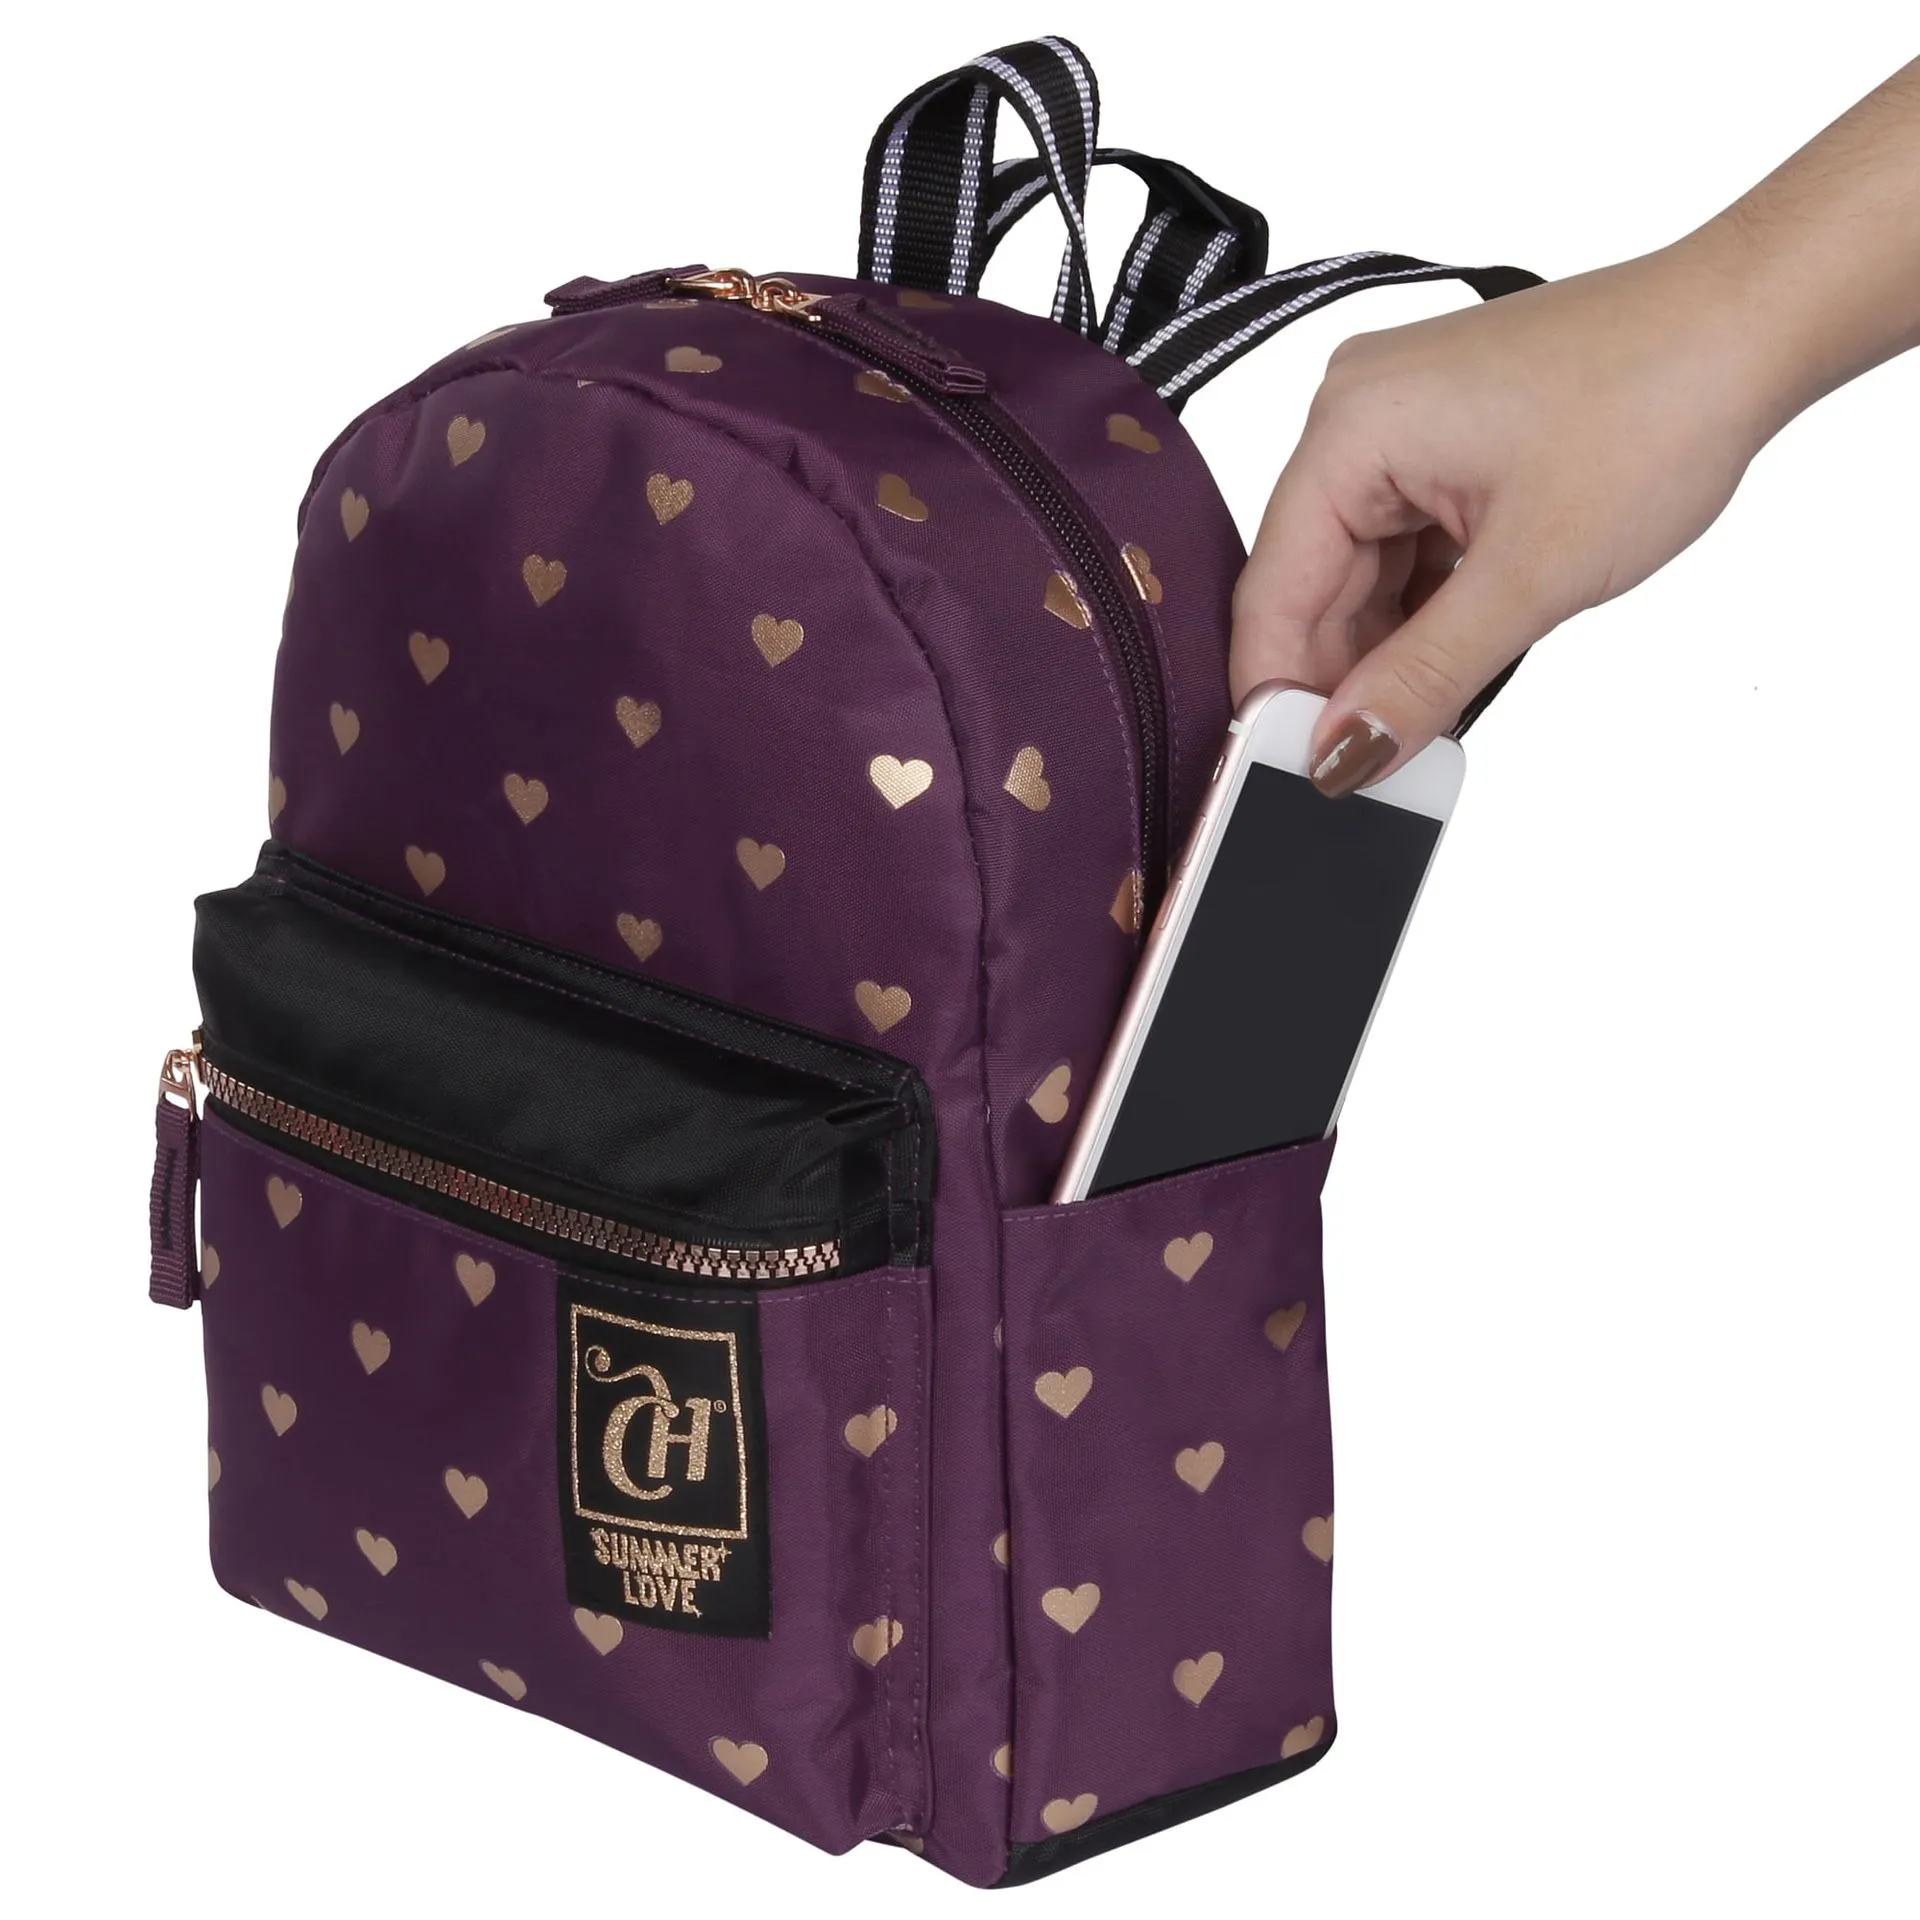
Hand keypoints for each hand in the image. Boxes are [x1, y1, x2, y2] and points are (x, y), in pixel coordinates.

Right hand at [1229, 238, 1776, 793]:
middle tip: (1367, 764)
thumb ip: (1424, 677)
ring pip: (1360, 573)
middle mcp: (1358, 415)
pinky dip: (1424, 609)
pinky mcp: (1442, 439)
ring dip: (1389, 648)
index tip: (1287, 770)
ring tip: (1423, 715)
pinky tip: (1451, 658)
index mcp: (1351, 428)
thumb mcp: (1531, 576)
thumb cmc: (1660, 404)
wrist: (1754, 324)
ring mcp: (1400, 423)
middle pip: (1311, 584)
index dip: (1274, 688)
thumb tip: (1345, 753)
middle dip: (1340, 676)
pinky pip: (1403, 546)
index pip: (1275, 588)